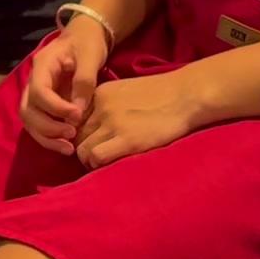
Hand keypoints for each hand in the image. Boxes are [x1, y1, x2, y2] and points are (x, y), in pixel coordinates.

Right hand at [19, 16, 108, 152]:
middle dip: (48, 127)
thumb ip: (84, 81)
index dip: (55, 107)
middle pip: (28, 110)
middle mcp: (34, 80)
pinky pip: (39, 124)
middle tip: (72, 134)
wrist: (86, 35)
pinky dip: (50, 137)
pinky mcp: (44, 104)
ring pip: (29, 120)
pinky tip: (67, 146)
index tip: (77, 115)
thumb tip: (78, 112)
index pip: (38, 91)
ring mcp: (37, 93)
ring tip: (69, 148)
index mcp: (42, 65)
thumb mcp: (90, 56)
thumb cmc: (87, 42)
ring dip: (46, 137)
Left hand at [74, 70, 200, 169]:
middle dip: (82, 149)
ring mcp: (113, 123)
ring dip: (89, 161)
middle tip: (96, 158)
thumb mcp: (125, 91)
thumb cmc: (160, 95)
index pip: (74, 119)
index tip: (91, 143)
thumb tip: (94, 127)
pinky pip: (97, 157)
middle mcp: (101, 107)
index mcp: (100, 94)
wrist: (185, 95)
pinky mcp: (128, 140)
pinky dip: (99, 165)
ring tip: (104, 165)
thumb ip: (107, 105)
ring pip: (82, 149)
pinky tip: (110, 166)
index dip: (80, 134)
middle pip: (75, 135)